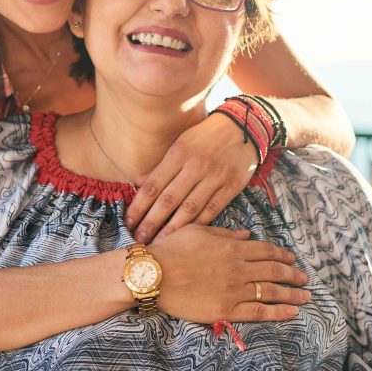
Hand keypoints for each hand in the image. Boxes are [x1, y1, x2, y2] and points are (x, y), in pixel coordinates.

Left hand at [124, 113, 258, 242]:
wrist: (243, 127)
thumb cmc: (205, 137)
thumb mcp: (181, 144)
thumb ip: (161, 167)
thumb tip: (137, 183)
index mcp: (179, 154)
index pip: (153, 185)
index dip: (138, 206)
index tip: (127, 222)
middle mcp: (195, 166)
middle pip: (168, 200)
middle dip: (151, 222)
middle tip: (139, 239)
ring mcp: (215, 177)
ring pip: (189, 208)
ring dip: (172, 228)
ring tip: (160, 243)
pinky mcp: (231, 187)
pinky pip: (212, 210)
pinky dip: (198, 225)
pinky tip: (186, 236)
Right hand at [151, 224, 309, 323]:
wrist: (153, 274)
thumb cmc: (171, 249)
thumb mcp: (199, 231)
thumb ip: (226, 234)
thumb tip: (247, 234)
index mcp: (233, 248)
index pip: (266, 250)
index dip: (282, 254)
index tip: (292, 258)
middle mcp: (239, 268)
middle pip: (274, 271)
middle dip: (292, 274)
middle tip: (304, 278)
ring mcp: (234, 290)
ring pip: (271, 292)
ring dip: (292, 294)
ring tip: (306, 296)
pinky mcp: (226, 310)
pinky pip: (258, 312)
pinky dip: (278, 312)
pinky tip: (292, 312)